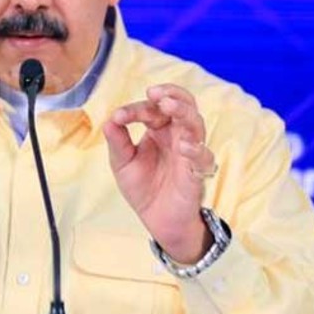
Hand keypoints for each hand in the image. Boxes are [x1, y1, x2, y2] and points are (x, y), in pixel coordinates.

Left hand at [102, 84, 216, 263]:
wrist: (157, 220)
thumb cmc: (143, 187)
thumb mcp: (123, 163)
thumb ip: (118, 142)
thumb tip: (108, 120)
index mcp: (159, 129)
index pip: (152, 109)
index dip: (136, 109)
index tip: (119, 117)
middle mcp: (177, 135)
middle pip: (183, 105)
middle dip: (171, 95)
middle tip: (154, 94)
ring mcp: (189, 152)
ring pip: (196, 123)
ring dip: (183, 112)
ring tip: (168, 106)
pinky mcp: (197, 172)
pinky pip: (204, 157)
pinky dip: (195, 149)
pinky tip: (182, 146)